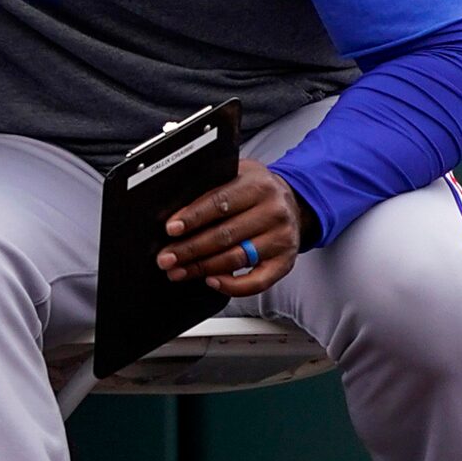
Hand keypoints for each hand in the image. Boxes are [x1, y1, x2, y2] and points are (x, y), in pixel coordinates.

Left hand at [157, 158, 310, 297]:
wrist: (295, 203)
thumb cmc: (257, 190)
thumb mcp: (237, 175)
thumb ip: (212, 186)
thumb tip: (176, 209)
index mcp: (257, 185)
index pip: (220, 202)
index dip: (193, 217)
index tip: (171, 229)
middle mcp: (273, 212)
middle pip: (225, 234)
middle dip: (190, 249)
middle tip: (166, 257)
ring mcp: (281, 239)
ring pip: (236, 258)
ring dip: (202, 268)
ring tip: (179, 271)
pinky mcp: (285, 262)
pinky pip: (256, 282)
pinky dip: (231, 285)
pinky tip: (211, 281)